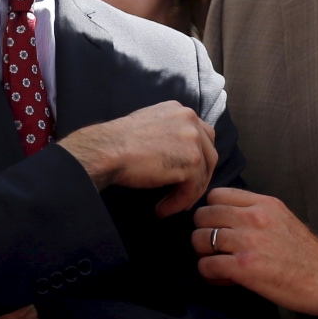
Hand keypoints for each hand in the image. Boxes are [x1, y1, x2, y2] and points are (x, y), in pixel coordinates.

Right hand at [59, 100, 217, 216]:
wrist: (108, 150)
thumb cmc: (119, 142)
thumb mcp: (149, 124)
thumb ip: (169, 131)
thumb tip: (178, 152)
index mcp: (180, 110)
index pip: (202, 135)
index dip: (198, 157)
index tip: (187, 175)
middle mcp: (190, 119)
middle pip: (209, 153)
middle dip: (199, 177)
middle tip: (184, 194)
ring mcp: (193, 139)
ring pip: (203, 173)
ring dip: (187, 194)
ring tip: (169, 206)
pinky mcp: (191, 161)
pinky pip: (193, 188)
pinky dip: (180, 202)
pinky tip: (163, 209)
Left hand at [192, 188, 317, 314]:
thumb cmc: (306, 254)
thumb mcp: (282, 218)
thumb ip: (255, 212)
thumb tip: (226, 217)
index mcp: (264, 203)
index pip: (217, 194)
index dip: (210, 210)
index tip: (215, 224)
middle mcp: (254, 218)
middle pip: (203, 214)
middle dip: (201, 231)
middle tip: (211, 246)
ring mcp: (248, 242)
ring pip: (199, 238)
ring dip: (202, 253)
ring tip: (214, 262)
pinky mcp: (244, 267)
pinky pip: (206, 265)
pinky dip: (208, 273)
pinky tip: (220, 278)